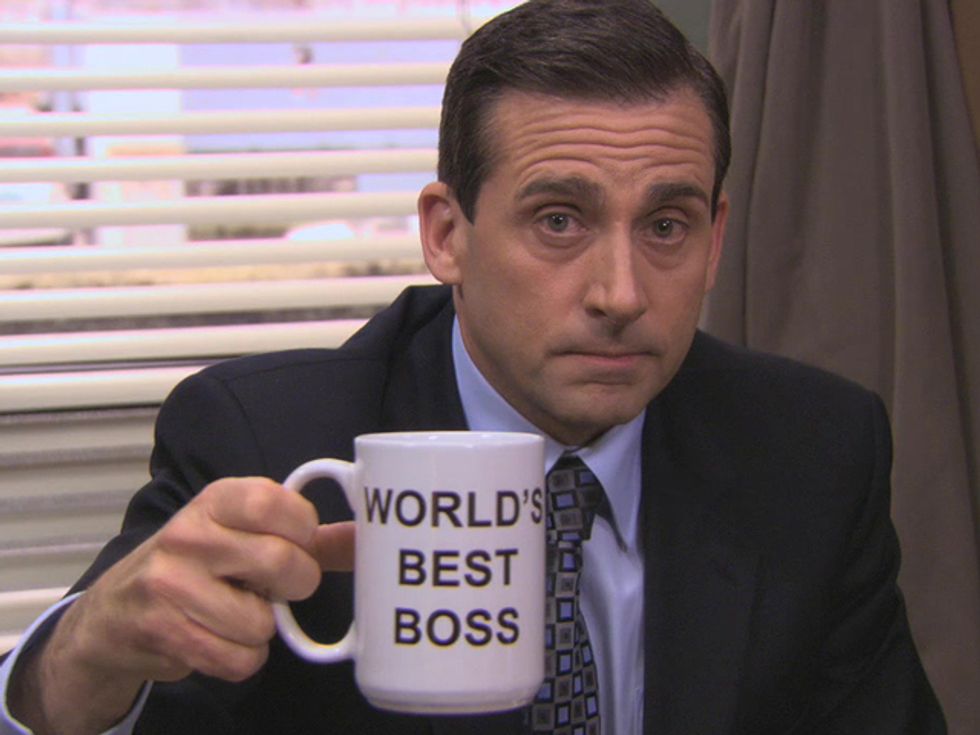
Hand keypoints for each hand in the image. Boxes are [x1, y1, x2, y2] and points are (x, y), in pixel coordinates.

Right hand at [9, 477, 353, 734]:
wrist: (113, 615)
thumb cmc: (196, 568)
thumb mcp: (243, 536)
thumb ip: (307, 538)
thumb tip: (366, 538)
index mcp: (216, 499)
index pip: (277, 503)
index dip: (302, 530)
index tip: (296, 544)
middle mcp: (189, 534)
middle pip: (283, 565)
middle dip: (292, 586)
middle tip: (270, 588)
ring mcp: (170, 583)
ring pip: (261, 622)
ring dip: (258, 630)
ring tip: (231, 613)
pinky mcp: (162, 631)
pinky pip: (238, 659)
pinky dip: (240, 659)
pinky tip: (216, 639)